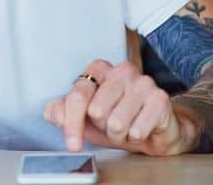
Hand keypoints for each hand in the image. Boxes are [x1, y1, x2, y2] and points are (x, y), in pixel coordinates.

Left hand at [43, 60, 196, 155]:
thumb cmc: (120, 119)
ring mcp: (143, 82)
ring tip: (126, 128)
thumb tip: (52, 112)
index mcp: (100, 69)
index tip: (72, 144)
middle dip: (101, 127)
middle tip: (111, 125)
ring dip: (119, 134)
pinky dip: (136, 137)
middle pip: (96, 110)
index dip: (72, 123)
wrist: (157, 130)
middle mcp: (122, 70)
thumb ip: (65, 114)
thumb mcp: (87, 120)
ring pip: (116, 122)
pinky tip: (141, 129)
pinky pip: (137, 130)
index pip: (78, 94)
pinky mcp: (160, 98)